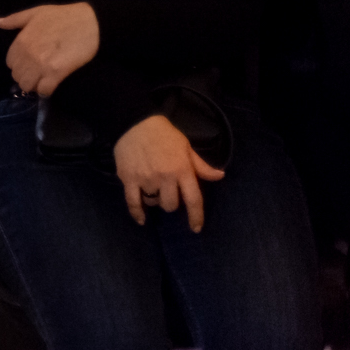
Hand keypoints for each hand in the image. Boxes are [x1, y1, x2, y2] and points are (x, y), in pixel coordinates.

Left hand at [0, 2, 99, 95]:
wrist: (90, 22)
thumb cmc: (62, 16)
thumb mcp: (35, 12)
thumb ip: (14, 19)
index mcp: (21, 41)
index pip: (10, 63)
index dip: (18, 64)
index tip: (28, 63)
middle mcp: (28, 54)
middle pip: (17, 76)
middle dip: (25, 76)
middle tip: (36, 73)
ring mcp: (41, 65)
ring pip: (28, 86)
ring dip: (34, 85)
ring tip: (42, 79)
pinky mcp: (56, 73)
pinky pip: (44, 90)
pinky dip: (46, 90)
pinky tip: (51, 84)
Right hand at [113, 114, 225, 229]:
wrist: (135, 121)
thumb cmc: (164, 134)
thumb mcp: (187, 147)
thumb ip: (201, 165)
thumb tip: (220, 176)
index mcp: (182, 170)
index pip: (193, 200)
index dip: (196, 217)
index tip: (196, 228)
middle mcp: (165, 177)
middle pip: (171, 205)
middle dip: (171, 202)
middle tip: (167, 192)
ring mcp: (146, 179)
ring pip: (154, 203)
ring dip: (156, 200)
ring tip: (153, 190)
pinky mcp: (128, 178)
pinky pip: (133, 201)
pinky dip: (137, 213)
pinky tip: (141, 220)